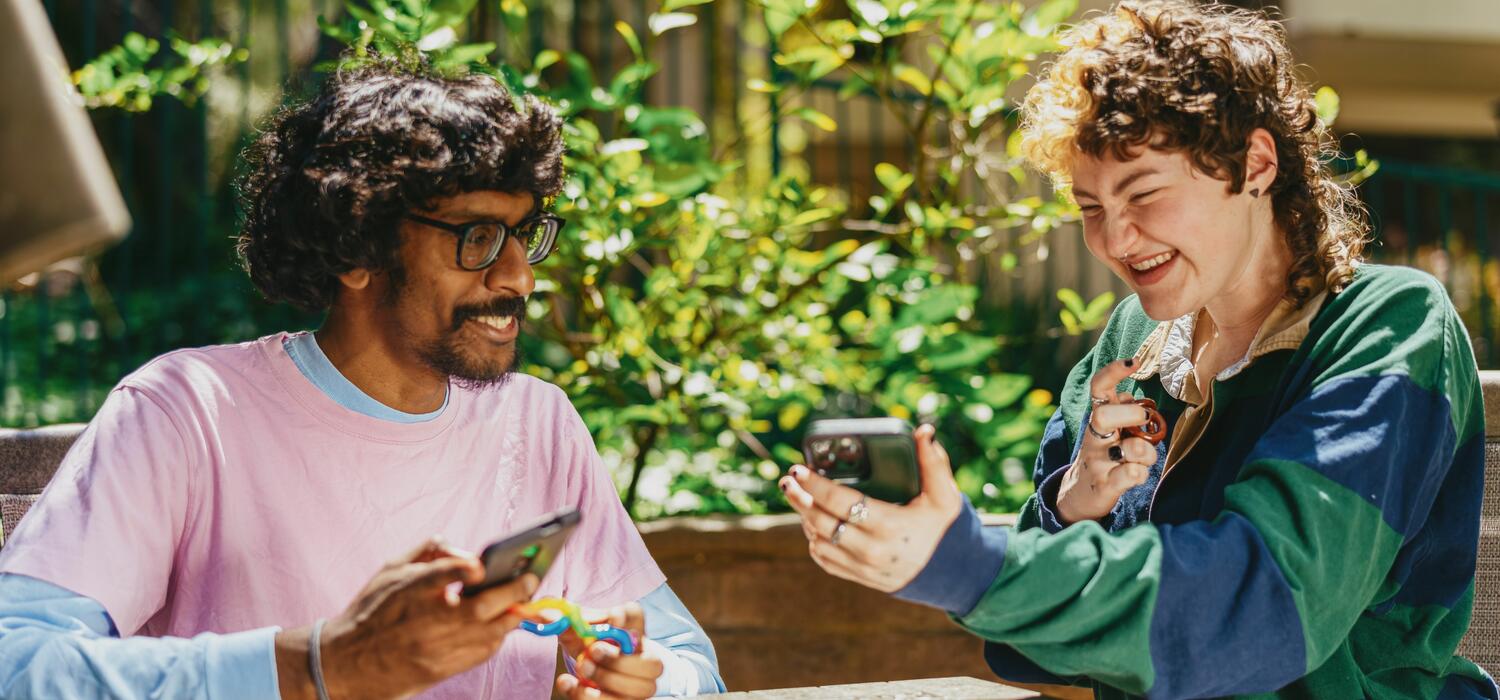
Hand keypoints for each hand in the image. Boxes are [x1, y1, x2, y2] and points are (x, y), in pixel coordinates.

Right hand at [275, 536, 538, 699]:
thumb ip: (431, 551)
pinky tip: (504, 622)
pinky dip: (498, 636)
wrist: (347, 663)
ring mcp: (434, 649)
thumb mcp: (391, 569)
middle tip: (532, 577)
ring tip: (525, 599)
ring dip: (512, 614)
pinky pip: (481, 652)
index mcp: (407, 591)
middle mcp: (422, 621)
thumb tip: (470, 553)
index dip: (462, 568)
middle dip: (512, 591)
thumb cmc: (373, 610)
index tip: (481, 565)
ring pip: (488, 633)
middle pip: (478, 608)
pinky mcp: (441, 670)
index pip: (438, 576)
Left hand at [551, 603, 663, 699]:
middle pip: (653, 663)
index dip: (628, 617)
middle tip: (593, 652)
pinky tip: (569, 684)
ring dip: (607, 679)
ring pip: (641, 690)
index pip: (638, 616)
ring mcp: (639, 687)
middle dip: (620, 659)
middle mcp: (644, 660)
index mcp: (631, 632)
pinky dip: (588, 696)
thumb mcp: (576, 633)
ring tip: (582, 669)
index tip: (612, 618)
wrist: (589, 673)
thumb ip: (565, 624)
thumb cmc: (588, 647)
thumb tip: (546, 616)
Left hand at [779, 424, 963, 592]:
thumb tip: (923, 431)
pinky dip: (813, 540)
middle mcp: (871, 549)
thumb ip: (933, 462)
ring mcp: (863, 567)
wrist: (953, 573)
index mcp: (889, 526)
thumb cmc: (945, 528)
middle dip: (799, 499)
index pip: (840, 503)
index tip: (799, 469)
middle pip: (821, 523)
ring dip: (804, 518)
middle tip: (788, 480)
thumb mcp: (945, 495)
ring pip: (818, 541)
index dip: (815, 485)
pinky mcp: (860, 577)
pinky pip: (825, 559)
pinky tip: (811, 522)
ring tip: (798, 496)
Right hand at [1055, 359, 1157, 524]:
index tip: (1135, 361)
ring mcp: (1098, 462)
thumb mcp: (1109, 429)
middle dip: (1131, 415)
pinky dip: (1138, 473)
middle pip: (1104, 415)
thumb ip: (1121, 410)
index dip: (1114, 371)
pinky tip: (1137, 473)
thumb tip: (1135, 396)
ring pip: (1129, 449)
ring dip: (1147, 452)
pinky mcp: (1104, 487)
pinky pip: (1128, 476)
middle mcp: (1094, 438)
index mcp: (1097, 419)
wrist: (1080, 494)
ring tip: (1144, 458)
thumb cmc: (1105, 456)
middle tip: (1144, 422)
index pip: (1099, 387)